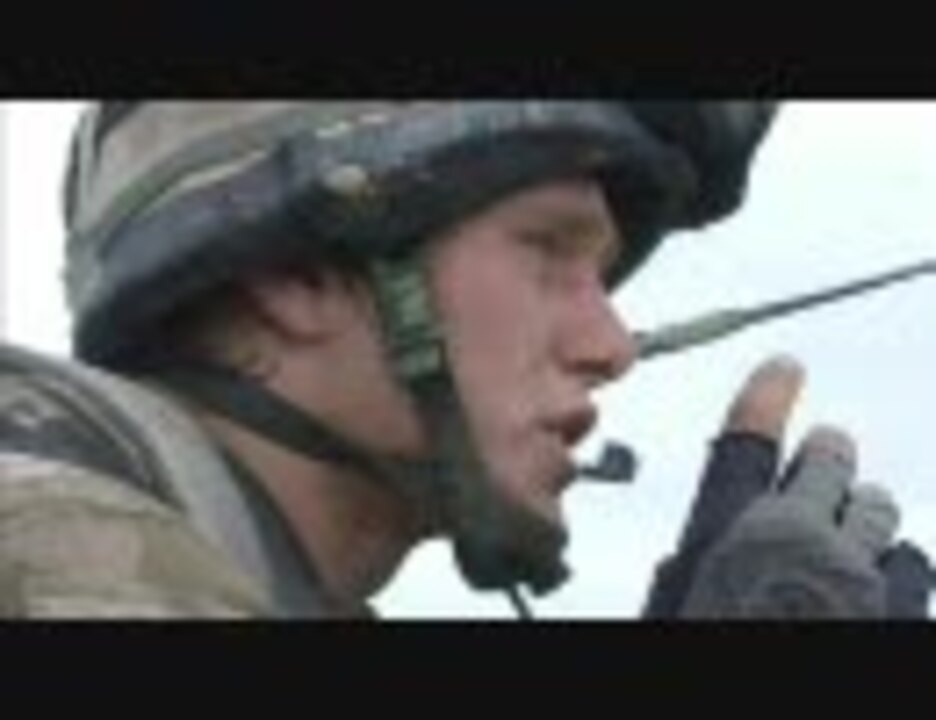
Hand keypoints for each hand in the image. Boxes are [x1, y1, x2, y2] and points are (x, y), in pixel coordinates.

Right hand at [642, 355, 934, 618]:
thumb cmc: (714, 643)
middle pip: (826, 465)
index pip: (745, 446)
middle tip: (829, 447)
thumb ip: (680, 581)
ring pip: (878, 511)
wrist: (768, 712)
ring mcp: (861, 576)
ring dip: (864, 506)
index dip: (764, 401)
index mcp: (728, 539)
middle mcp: (799, 541)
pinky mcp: (905, 613)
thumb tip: (683, 563)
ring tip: (858, 509)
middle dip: (827, 452)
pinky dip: (897, 560)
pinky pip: (914, 563)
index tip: (782, 373)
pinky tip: (889, 570)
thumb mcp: (673, 616)